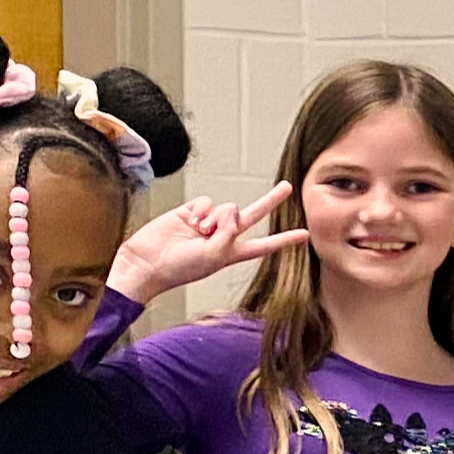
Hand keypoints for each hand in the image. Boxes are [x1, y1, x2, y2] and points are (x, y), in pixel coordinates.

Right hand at [109, 181, 309, 303]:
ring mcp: (207, 223)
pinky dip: (200, 210)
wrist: (148, 261)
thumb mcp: (212, 257)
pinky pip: (206, 201)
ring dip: (215, 218)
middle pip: (252, 215)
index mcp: (232, 253)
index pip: (264, 245)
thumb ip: (228, 235)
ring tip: (199, 232)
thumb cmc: (179, 267)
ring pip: (226, 207)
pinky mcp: (190, 211)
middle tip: (287, 187)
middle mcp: (223, 236)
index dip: (284, 239)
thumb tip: (232, 212)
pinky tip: (189, 222)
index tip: (305, 234)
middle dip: (270, 200)